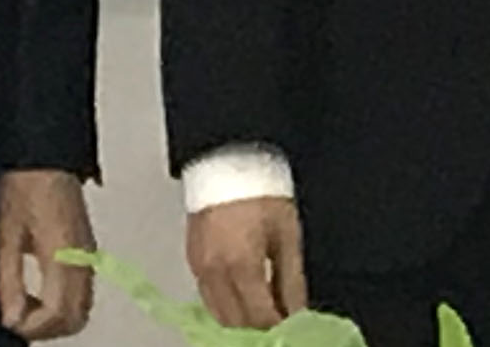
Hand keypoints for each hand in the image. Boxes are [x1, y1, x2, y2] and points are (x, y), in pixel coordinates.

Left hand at [0, 169, 94, 339]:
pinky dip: (61, 304)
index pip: (58, 313)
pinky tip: (38, 293)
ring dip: (54, 318)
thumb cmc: (26, 186)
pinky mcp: (86, 251)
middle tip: (17, 318)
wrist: (44, 160)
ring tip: (25, 305)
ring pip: (82, 309)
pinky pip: (82, 292)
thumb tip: (11, 317)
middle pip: (76, 319)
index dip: (31, 327)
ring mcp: (88, 255)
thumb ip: (10, 282)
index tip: (10, 320)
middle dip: (45, 329)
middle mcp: (83, 258)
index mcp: (64, 254)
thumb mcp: (7, 237)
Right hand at [190, 195, 308, 329]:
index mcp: (242, 266)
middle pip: (236, 322)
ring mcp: (198, 269)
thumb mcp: (286, 234)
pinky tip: (244, 298)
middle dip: (259, 327)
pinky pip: (208, 297)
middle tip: (280, 319)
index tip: (293, 327)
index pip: (260, 316)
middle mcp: (215, 273)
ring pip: (219, 314)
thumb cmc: (262, 192)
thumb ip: (291, 279)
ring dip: (241, 320)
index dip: (278, 326)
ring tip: (264, 311)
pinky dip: (226, 306)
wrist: (226, 161)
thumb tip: (297, 311)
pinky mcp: (191, 262)